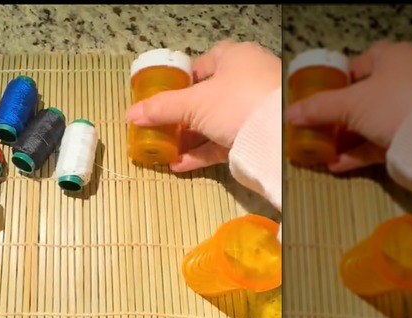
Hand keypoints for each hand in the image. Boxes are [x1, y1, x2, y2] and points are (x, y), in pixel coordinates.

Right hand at [125, 40, 281, 171]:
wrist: (280, 136)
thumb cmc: (236, 102)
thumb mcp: (193, 104)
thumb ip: (161, 108)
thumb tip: (131, 114)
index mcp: (234, 58)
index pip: (202, 63)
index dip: (181, 79)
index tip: (163, 95)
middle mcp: (246, 79)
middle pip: (205, 97)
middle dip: (181, 115)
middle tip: (159, 126)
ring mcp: (252, 109)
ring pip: (213, 122)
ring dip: (188, 137)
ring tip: (164, 150)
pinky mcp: (254, 136)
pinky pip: (222, 142)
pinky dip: (201, 153)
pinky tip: (178, 164)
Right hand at [286, 41, 411, 172]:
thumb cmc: (392, 103)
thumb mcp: (349, 104)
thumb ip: (318, 108)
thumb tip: (288, 114)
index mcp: (392, 58)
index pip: (359, 63)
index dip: (336, 79)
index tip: (317, 96)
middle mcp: (405, 78)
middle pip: (362, 96)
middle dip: (336, 114)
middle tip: (314, 126)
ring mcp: (410, 108)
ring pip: (370, 121)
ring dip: (344, 137)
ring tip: (320, 150)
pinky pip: (380, 142)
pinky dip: (358, 152)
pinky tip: (335, 165)